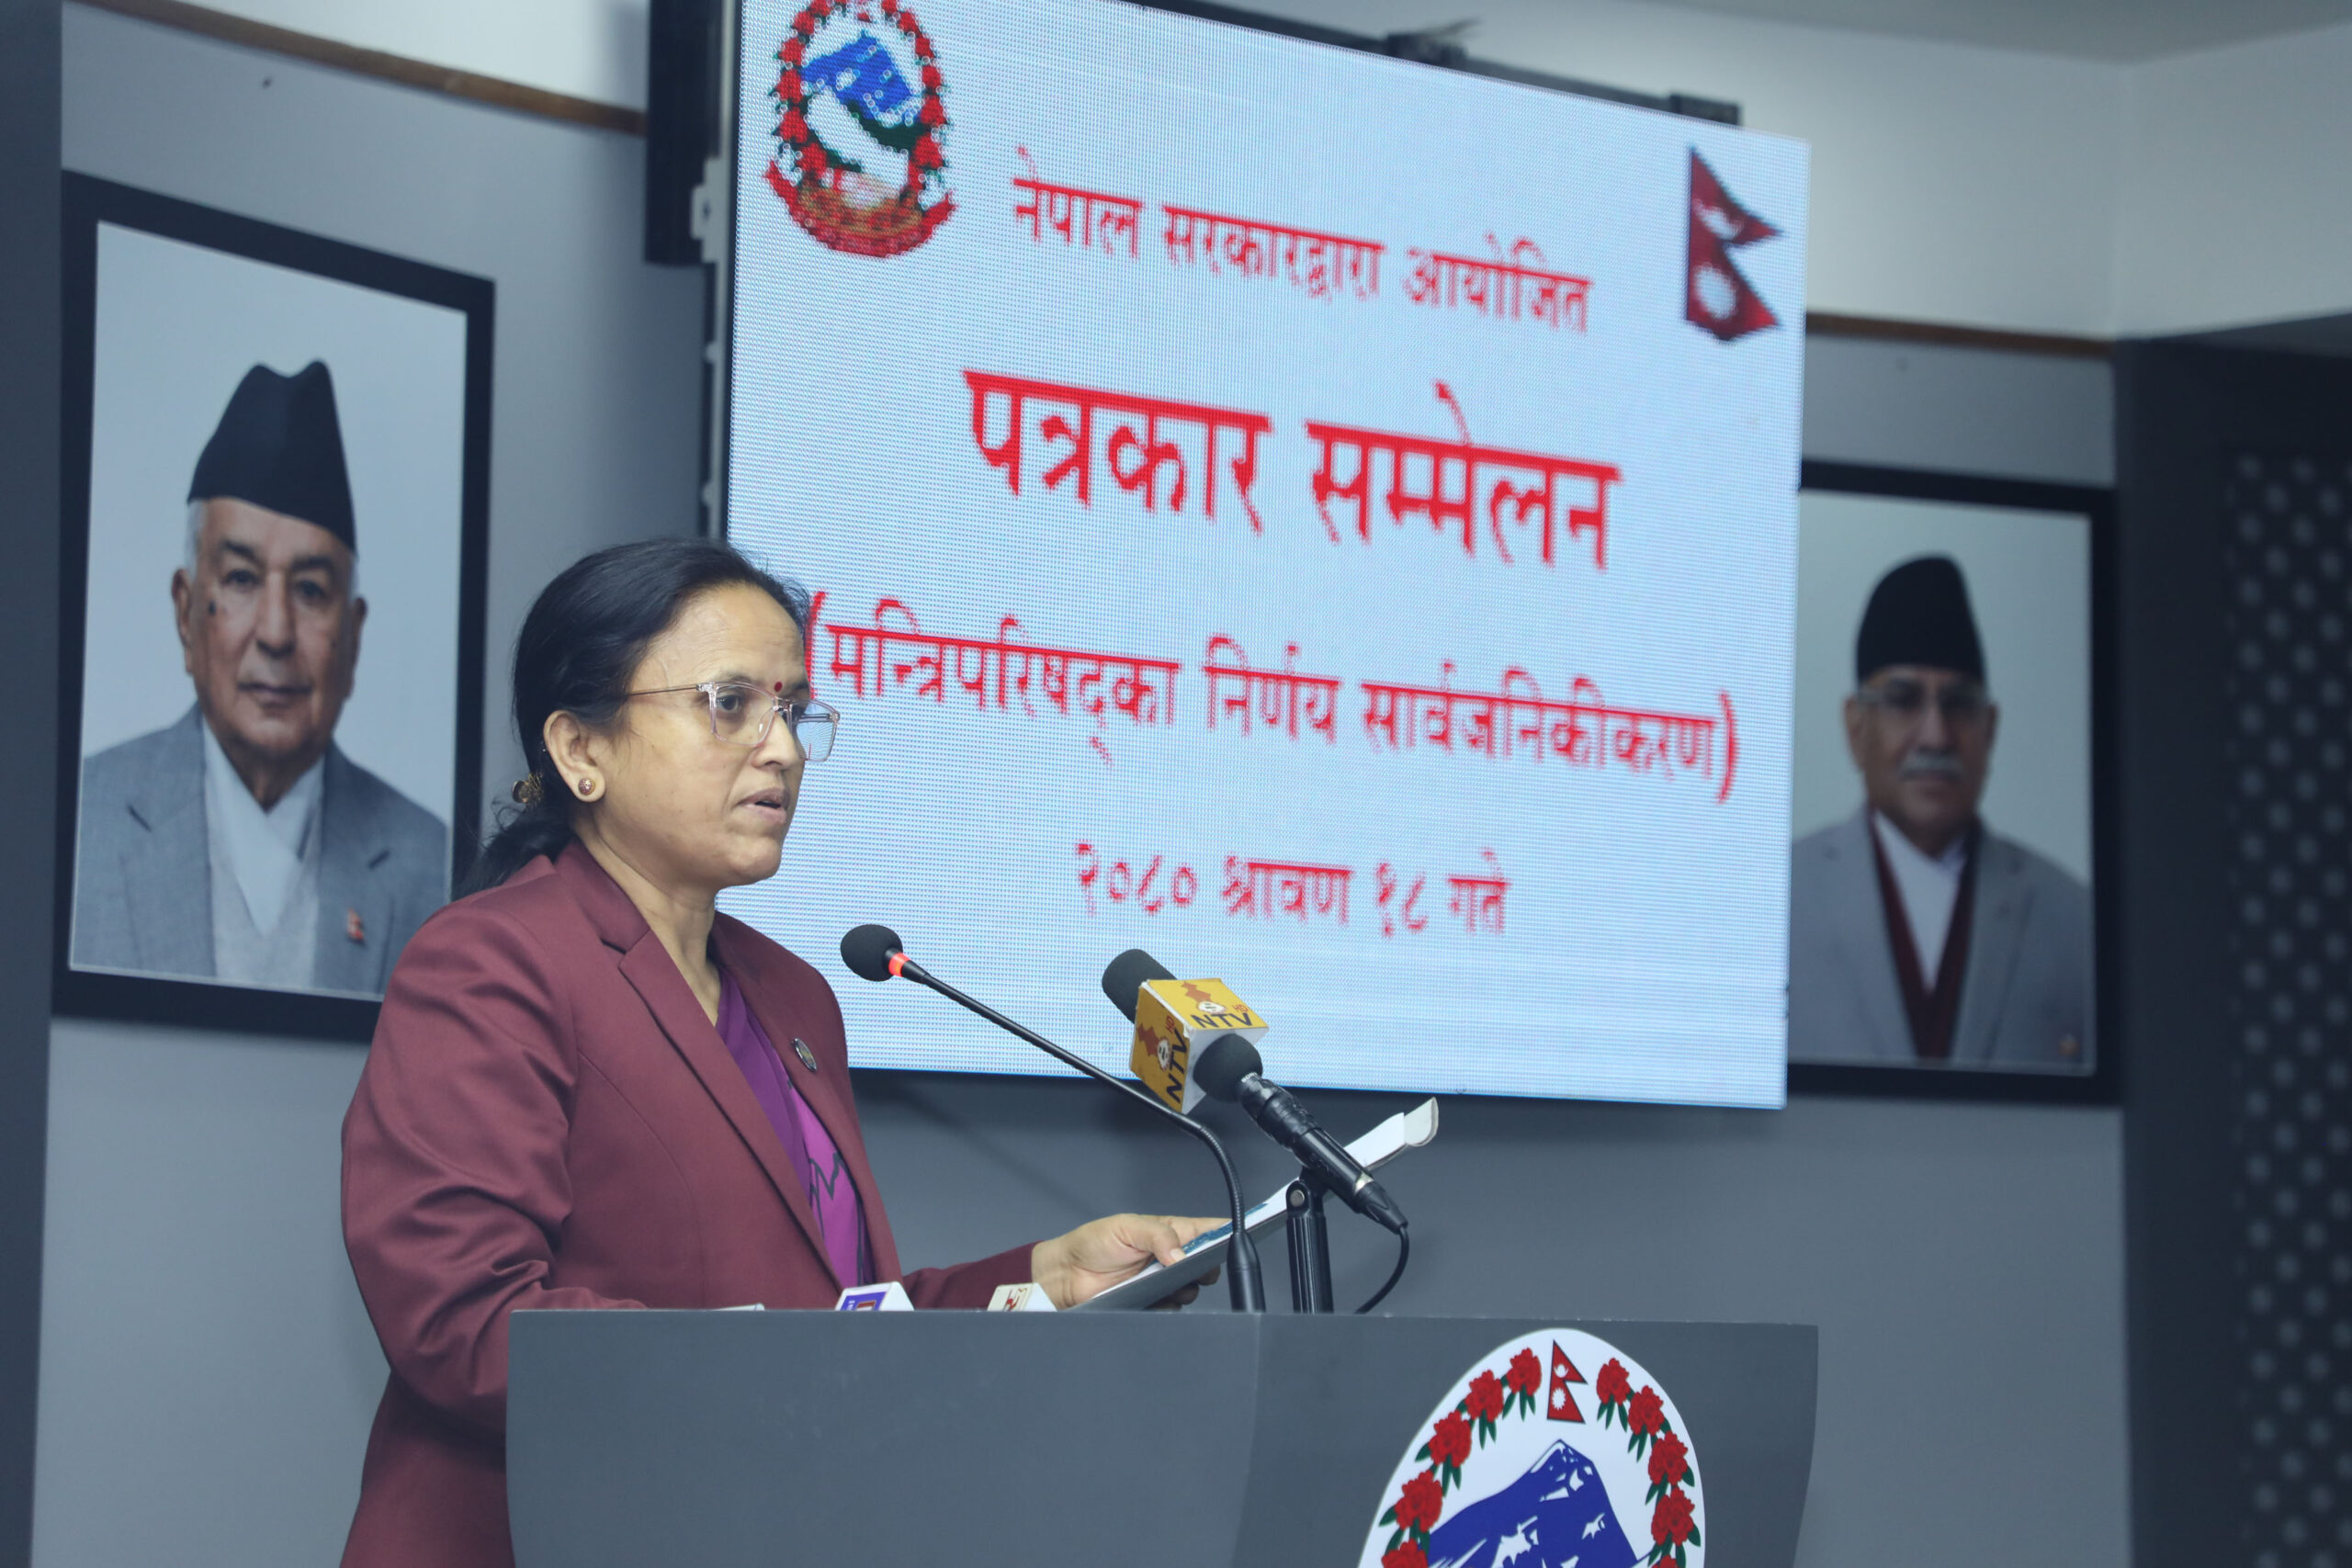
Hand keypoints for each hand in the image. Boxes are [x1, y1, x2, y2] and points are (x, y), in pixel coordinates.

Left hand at [1031, 1213, 1225, 1309]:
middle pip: (1208, 1264)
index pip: (1208, 1230)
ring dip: (1186, 1288)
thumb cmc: (1094, 1243)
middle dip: (1207, 1267)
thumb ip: (1158, 1236)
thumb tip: (1182, 1255)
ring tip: (1167, 1283)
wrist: (1068, 1275)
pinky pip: (1173, 1308)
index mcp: (1170, 1232)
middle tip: (1194, 1268)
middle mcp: (1171, 1257)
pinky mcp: (1153, 1302)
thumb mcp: (1127, 1228)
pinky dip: (1169, 1305)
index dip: (1227, 1234)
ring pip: (1193, 1289)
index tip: (1237, 1240)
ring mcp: (1163, 1281)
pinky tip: (1154, 1298)